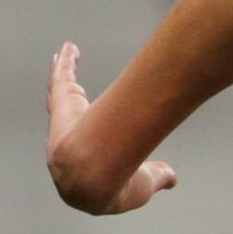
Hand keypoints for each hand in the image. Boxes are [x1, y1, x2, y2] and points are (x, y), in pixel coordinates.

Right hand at [45, 42, 175, 213]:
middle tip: (73, 92)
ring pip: (61, 94)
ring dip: (63, 75)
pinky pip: (62, 78)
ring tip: (63, 60)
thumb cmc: (117, 185)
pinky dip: (66, 63)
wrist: (91, 176)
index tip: (100, 139)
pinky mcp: (63, 102)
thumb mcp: (145, 182)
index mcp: (75, 172)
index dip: (91, 145)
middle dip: (66, 104)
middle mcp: (62, 146)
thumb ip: (156, 176)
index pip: (82, 155)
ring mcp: (61, 122)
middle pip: (64, 118)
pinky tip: (70, 48)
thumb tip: (172, 177)